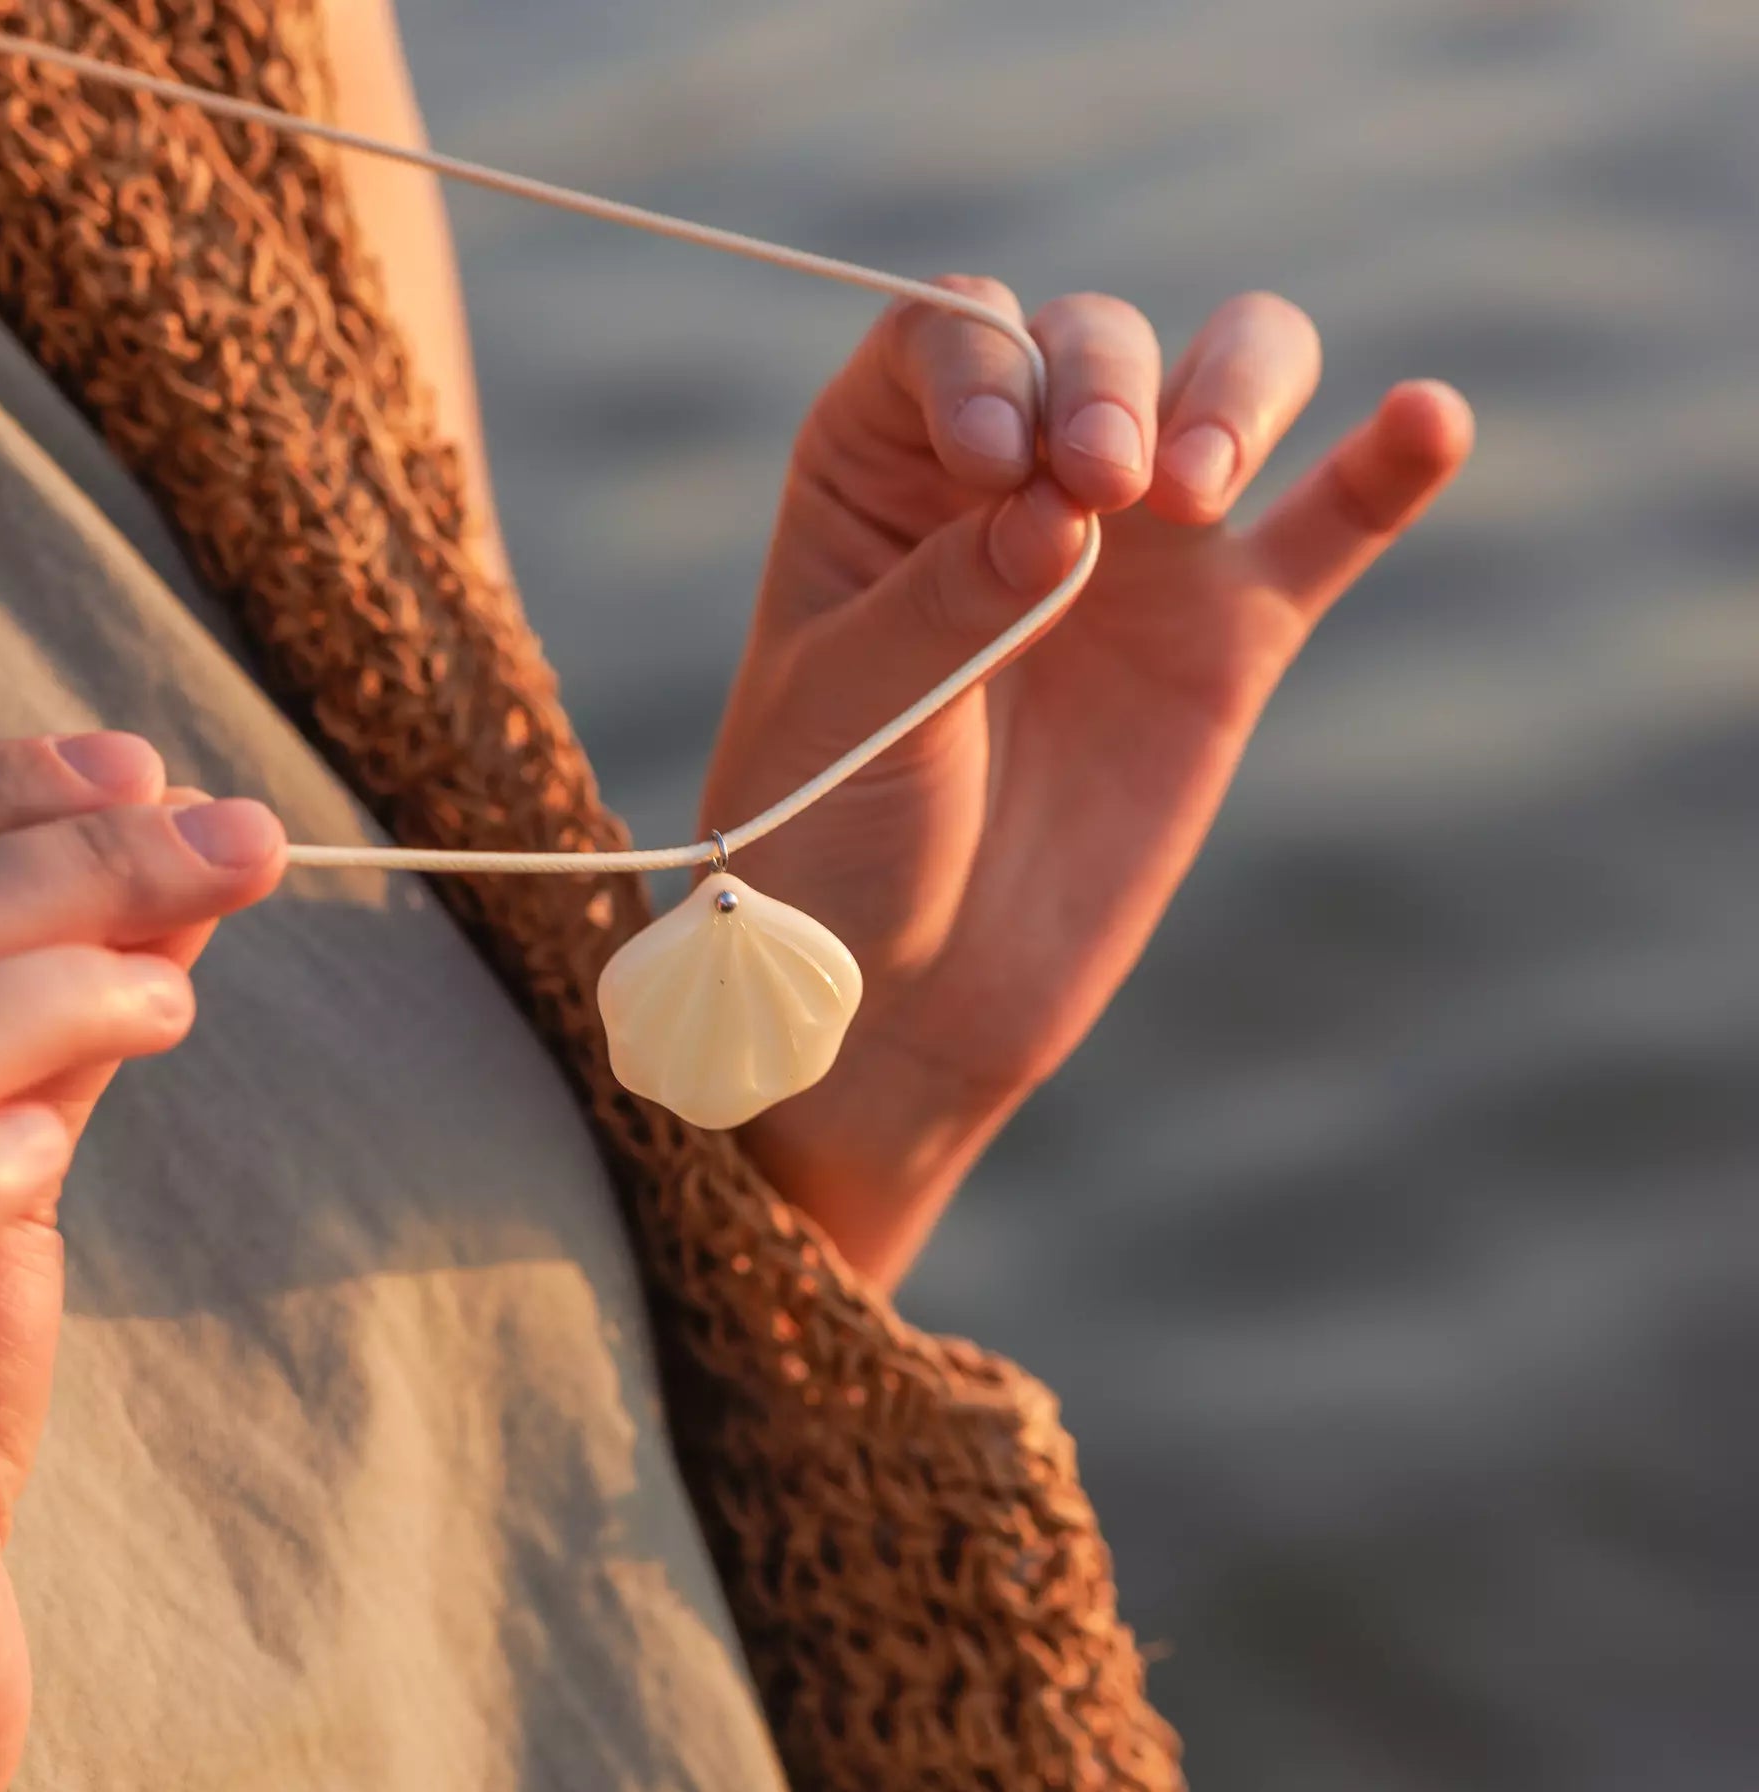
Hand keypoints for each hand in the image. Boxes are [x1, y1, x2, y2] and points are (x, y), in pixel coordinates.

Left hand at [704, 281, 1472, 1288]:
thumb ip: (945, 597)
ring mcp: (1134, 555)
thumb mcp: (847, 706)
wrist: (902, 991)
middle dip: (1107, 383)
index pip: (955, 333)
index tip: (988, 459)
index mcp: (883, 471)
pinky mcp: (1228, 640)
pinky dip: (1387, 466)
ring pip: (1226, 386)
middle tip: (1097, 487)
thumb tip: (1064, 514)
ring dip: (1229, 396)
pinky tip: (1429, 419)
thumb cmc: (830, 840)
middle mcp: (1017, 482)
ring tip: (1189, 493)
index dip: (987, 361)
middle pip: (1098, 341)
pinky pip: (1329, 528)